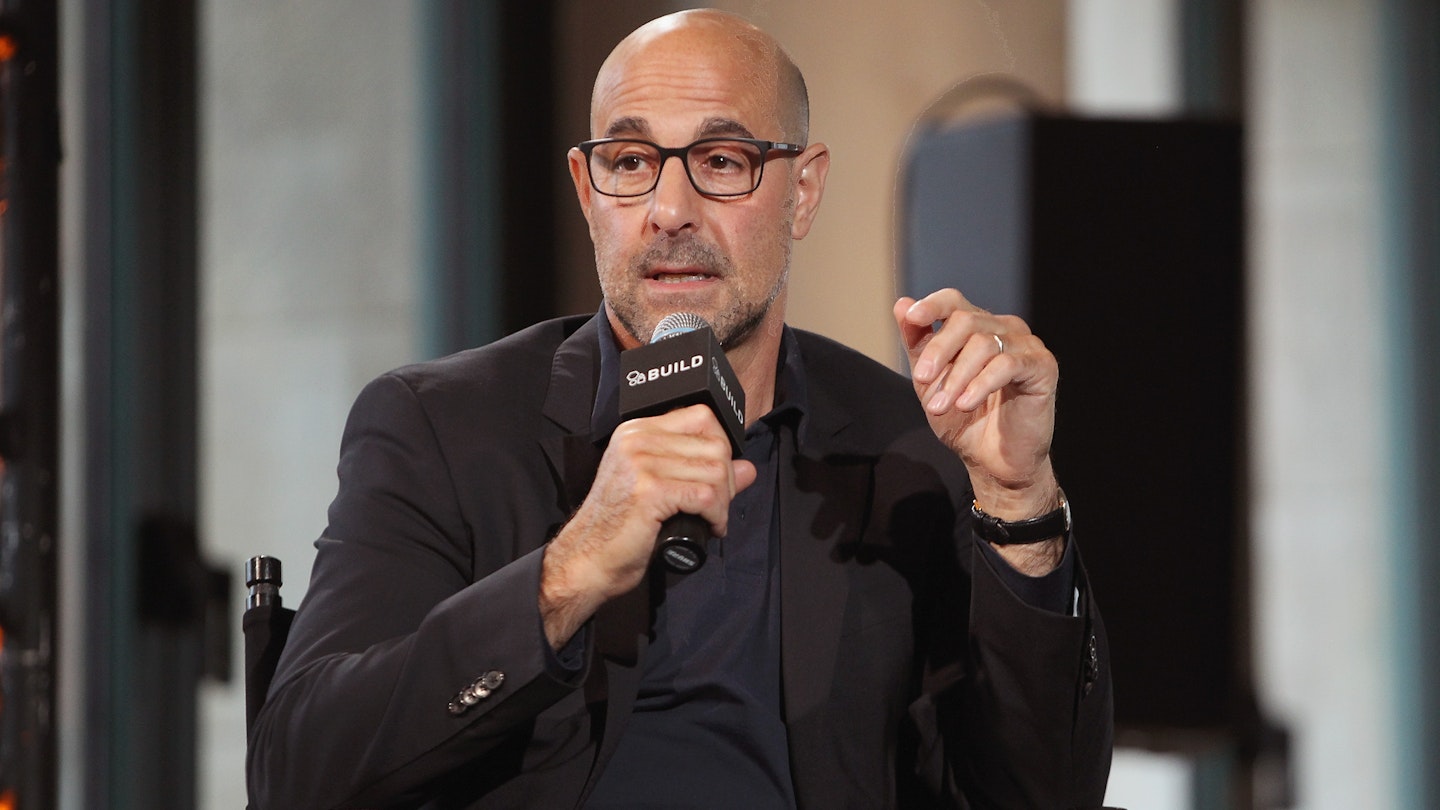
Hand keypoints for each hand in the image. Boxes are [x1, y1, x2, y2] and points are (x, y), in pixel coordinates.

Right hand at [540, 404, 756, 647]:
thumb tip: (747, 468)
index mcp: (637, 431)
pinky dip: (716, 515)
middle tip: (717, 505)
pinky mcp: (649, 491)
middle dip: (727, 480)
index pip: (701, 417)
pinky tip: (710, 527)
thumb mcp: (659, 489)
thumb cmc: (619, 528)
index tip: (719, 476)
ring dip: (723, 501)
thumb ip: (700, 472)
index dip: (721, 447)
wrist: (586, 560)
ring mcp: (642, 463)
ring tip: (713, 519)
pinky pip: (706, 496)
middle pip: (714, 445)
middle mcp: (637, 440)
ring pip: (715, 471)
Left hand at [893, 289, 1061, 538]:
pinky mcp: (1043, 366)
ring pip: (984, 344)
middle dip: (938, 350)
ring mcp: (1026, 346)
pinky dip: (980, 384)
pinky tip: (965, 404)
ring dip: (955, 377)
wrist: (994, 462)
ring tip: (939, 406)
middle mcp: (1004, 329)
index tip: (913, 318)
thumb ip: (917, 344)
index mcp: (978, 328)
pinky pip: (1007, 364)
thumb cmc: (965, 420)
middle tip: (920, 380)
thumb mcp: (930, 382)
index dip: (932, 305)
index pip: (954, 301)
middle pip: (965, 321)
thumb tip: (901, 304)